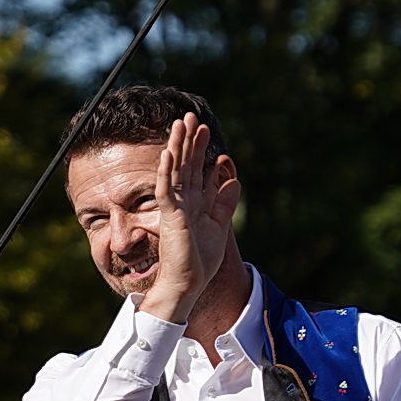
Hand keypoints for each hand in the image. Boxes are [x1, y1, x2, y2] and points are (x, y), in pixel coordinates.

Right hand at [139, 112, 240, 323]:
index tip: (205, 130)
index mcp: (195, 203)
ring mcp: (175, 208)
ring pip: (175, 171)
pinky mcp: (170, 217)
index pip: (197, 170)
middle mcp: (183, 201)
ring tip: (179, 124)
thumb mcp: (220, 226)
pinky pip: (166, 190)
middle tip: (190, 117)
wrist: (189, 283)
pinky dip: (167, 172)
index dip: (201, 150)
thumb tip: (233, 179)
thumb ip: (224, 203)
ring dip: (177, 147)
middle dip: (188, 141)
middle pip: (186, 164)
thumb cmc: (200, 260)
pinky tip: (168, 154)